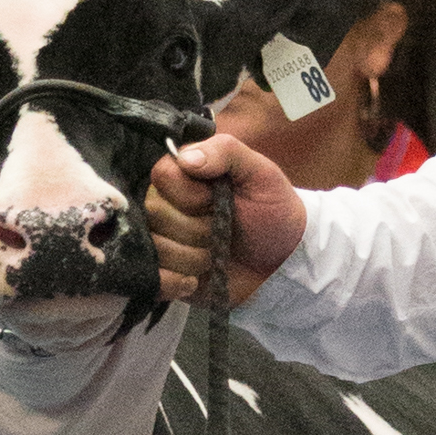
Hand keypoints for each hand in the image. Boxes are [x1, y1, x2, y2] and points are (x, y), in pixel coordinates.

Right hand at [145, 133, 307, 306]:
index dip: (189, 193)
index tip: (215, 201)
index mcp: (184, 175)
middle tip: (220, 230)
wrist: (283, 263)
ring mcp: (162, 241)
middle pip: (155, 213)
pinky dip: (175, 282)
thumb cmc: (273, 212)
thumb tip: (186, 158)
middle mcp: (165, 205)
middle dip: (196, 228)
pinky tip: (197, 280)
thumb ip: (226, 152)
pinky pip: (152, 279)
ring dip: (192, 257)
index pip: (162, 175)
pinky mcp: (163, 274)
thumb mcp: (260, 173)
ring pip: (155, 248)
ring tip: (215, 256)